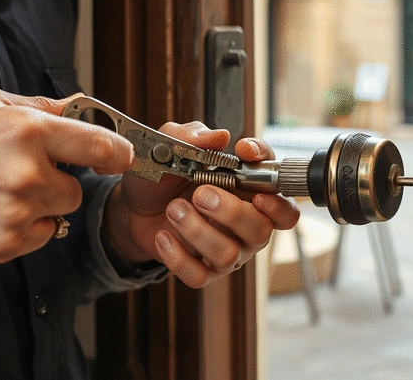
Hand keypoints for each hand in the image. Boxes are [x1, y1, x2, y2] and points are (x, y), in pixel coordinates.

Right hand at [0, 88, 133, 262]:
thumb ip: (42, 107)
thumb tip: (80, 107)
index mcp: (28, 131)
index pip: (101, 146)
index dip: (119, 154)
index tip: (123, 158)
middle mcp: (26, 172)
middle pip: (78, 190)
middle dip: (59, 182)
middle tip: (28, 174)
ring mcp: (16, 212)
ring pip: (60, 214)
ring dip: (43, 206)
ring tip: (7, 192)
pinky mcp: (4, 243)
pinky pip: (40, 237)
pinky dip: (26, 229)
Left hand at [104, 123, 299, 287]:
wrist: (134, 204)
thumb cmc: (165, 174)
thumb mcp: (172, 145)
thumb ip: (194, 136)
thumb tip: (220, 136)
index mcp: (248, 188)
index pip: (278, 187)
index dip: (269, 173)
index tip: (244, 154)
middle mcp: (246, 221)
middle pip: (262, 228)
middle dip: (232, 212)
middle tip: (201, 193)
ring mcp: (226, 248)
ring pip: (229, 253)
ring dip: (198, 230)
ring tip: (174, 209)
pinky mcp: (202, 269)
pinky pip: (200, 275)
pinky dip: (178, 257)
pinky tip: (163, 236)